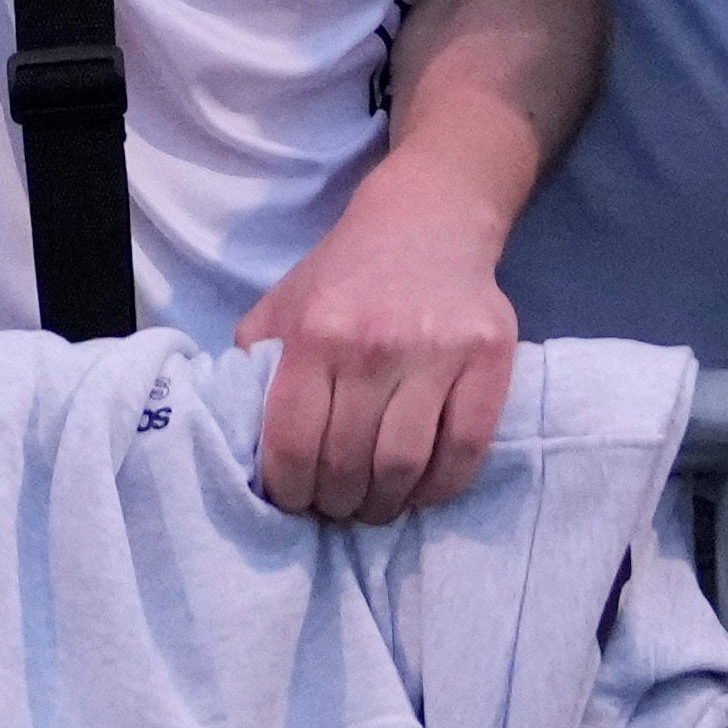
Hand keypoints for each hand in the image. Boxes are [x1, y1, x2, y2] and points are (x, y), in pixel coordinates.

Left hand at [240, 158, 524, 521]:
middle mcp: (373, 344)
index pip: (292, 444)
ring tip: (375, 505)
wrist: (428, 220)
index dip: (288, 490)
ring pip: (403, 466)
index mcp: (314, 333)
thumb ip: (255, 363)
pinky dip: (439, 488)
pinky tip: (421, 489)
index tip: (294, 501)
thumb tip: (237, 436)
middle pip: (347, 464)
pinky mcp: (489, 358)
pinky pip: (465, 451)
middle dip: (336, 503)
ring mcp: (436, 352)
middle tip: (336, 507)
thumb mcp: (283, 304)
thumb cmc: (345, 274)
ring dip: (384, 504)